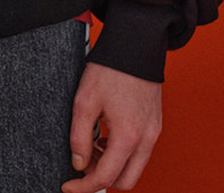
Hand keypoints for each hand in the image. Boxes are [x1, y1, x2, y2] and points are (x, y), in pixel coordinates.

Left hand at [61, 61, 161, 191]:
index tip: (68, 186)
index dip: (83, 187)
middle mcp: (146, 139)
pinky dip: (122, 153)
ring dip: (112, 166)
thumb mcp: (84, 100)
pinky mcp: (155, 125)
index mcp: (128, 136)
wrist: (135, 45)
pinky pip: (140, 152)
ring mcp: (153, 133)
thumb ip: (79, 136)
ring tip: (92, 144)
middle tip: (82, 164)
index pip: (105, 178)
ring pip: (134, 168)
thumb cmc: (111, 68)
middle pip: (125, 181)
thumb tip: (78, 163)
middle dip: (101, 179)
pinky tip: (106, 135)